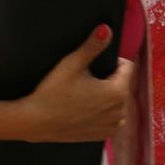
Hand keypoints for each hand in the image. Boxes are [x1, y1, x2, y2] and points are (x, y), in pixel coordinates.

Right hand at [15, 24, 133, 142]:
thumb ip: (93, 45)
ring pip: (117, 101)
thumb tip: (107, 29)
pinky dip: (101, 112)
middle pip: (122, 84)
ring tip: (82, 95)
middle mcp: (120, 112)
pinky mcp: (103, 135)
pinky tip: (83, 109)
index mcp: (118, 92)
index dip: (110, 62)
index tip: (91, 66)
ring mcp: (112, 126)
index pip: (127, 66)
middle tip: (83, 81)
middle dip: (108, 79)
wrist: (36, 122)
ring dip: (107, 96)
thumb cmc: (53, 93)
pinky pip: (110, 117)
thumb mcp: (72, 64)